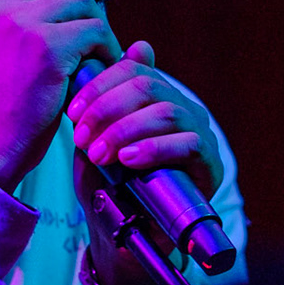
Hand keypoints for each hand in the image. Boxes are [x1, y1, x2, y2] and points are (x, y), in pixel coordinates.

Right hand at [0, 0, 120, 192]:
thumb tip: (59, 2)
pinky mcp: (47, 47)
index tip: (66, 25)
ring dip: (96, 26)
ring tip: (97, 55)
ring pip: (82, 1)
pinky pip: (94, 30)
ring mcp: (21, 24)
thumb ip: (12, 24)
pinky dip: (105, 48)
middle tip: (89, 39)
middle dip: (80, 7)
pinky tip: (99, 69)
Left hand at [66, 41, 221, 197]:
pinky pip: (189, 145)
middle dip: (107, 110)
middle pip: (148, 85)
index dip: (100, 86)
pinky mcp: (210, 163)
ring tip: (100, 153)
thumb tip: (127, 52)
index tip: (73, 113)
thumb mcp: (97, 139)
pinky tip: (129, 159)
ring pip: (167, 112)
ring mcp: (200, 133)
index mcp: (158, 95)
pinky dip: (154, 149)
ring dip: (125, 131)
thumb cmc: (111, 183)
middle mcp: (183, 107)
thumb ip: (104, 103)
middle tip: (81, 138)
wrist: (124, 232)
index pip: (133, 69)